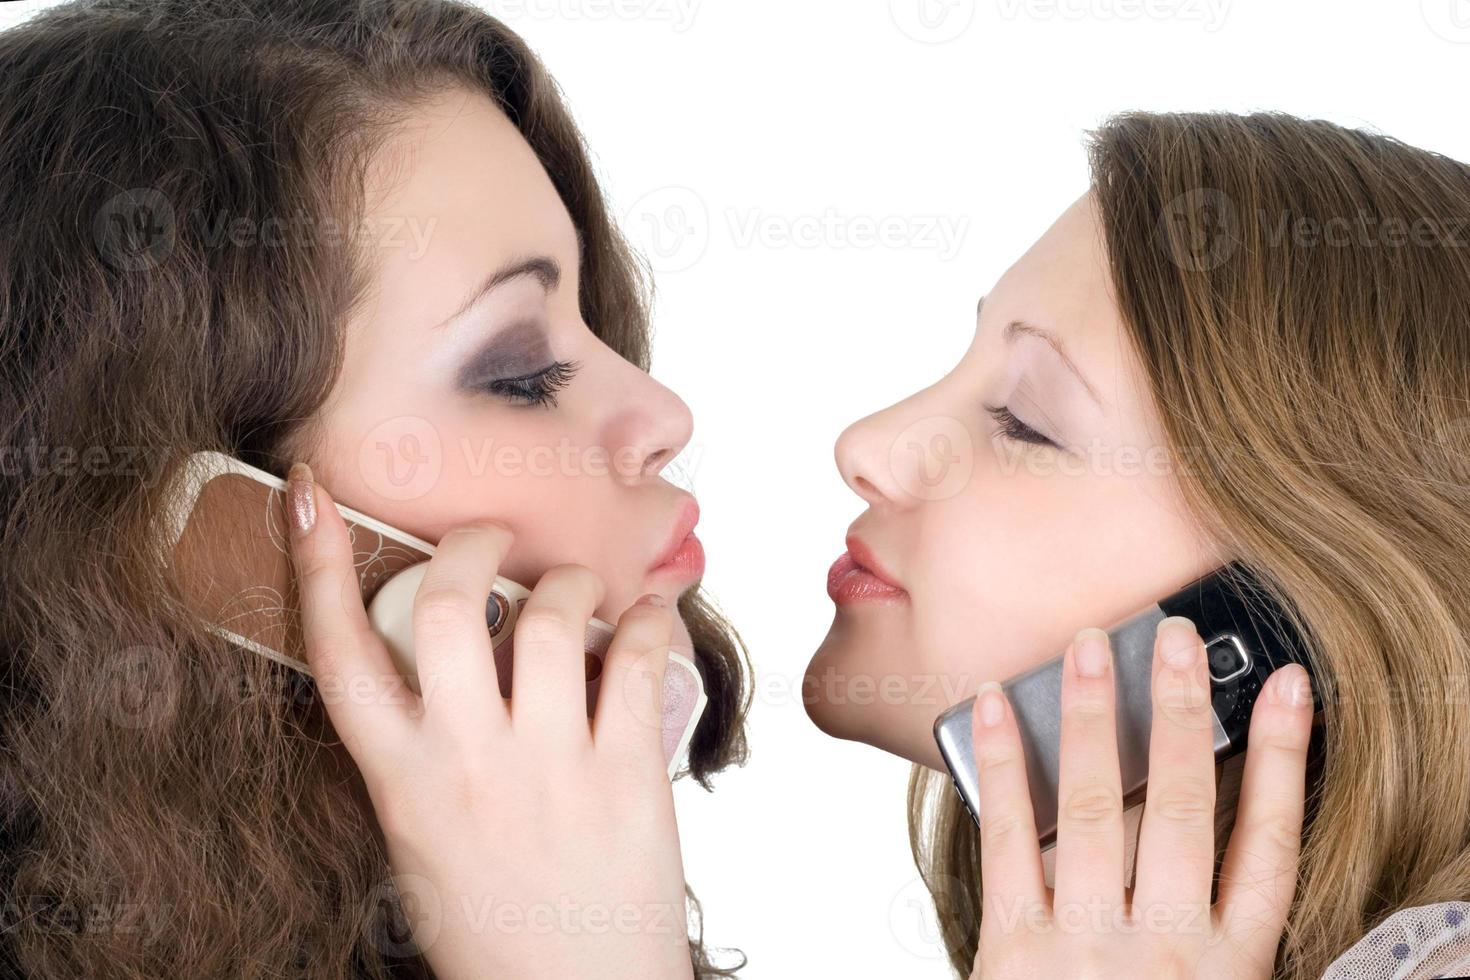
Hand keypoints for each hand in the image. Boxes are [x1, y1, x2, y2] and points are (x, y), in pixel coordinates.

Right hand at [284, 462, 692, 979]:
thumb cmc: (495, 929)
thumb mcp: (422, 840)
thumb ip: (422, 752)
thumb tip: (448, 659)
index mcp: (401, 780)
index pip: (338, 652)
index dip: (313, 565)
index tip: (314, 499)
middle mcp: (469, 763)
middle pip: (451, 605)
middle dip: (471, 545)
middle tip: (494, 539)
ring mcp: (551, 766)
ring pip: (553, 617)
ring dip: (571, 581)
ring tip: (579, 591)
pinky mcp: (627, 774)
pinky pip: (639, 661)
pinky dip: (648, 620)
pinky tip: (647, 617)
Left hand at [966, 615, 1314, 978]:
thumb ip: (1216, 933)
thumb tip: (1215, 837)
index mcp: (1228, 968)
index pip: (1268, 845)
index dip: (1284, 762)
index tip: (1290, 692)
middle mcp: (1165, 950)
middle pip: (1180, 809)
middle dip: (1180, 716)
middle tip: (1176, 639)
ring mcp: (1086, 946)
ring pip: (1095, 811)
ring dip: (1091, 721)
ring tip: (1088, 648)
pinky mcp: (1013, 949)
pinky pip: (1010, 841)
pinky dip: (1003, 769)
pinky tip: (991, 710)